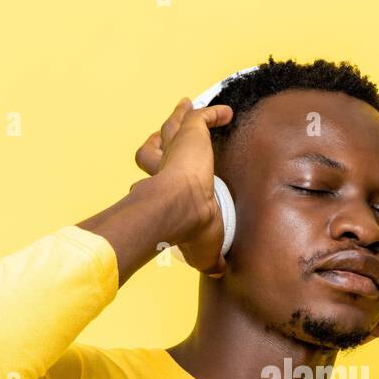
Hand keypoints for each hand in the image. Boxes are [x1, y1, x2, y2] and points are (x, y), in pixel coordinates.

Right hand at [132, 97, 232, 275]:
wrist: (184, 207)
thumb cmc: (188, 230)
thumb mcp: (201, 251)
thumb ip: (208, 260)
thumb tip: (216, 272)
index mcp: (162, 193)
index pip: (153, 181)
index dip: (153, 180)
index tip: (150, 185)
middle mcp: (163, 169)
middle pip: (157, 147)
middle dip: (159, 140)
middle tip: (164, 135)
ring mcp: (175, 150)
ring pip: (173, 127)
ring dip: (179, 117)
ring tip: (185, 106)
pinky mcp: (190, 135)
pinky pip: (201, 117)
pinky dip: (213, 113)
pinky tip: (227, 112)